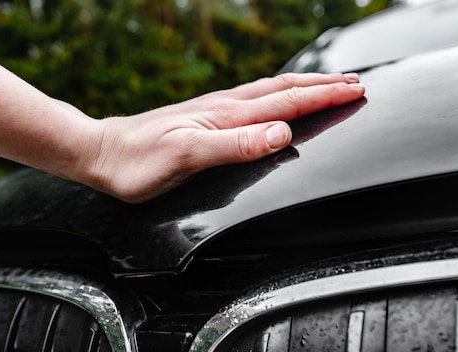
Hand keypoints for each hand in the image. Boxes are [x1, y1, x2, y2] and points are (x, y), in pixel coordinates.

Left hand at [0, 61, 363, 202]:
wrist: (101, 153)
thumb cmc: (139, 163)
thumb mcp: (188, 158)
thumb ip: (236, 146)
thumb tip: (282, 133)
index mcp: (227, 116)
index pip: (287, 102)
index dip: (324, 97)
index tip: (356, 90)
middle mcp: (224, 108)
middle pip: (284, 90)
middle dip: (323, 86)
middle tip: (355, 82)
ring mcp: (214, 111)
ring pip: (269, 92)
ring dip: (303, 87)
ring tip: (327, 84)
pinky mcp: (204, 118)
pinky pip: (252, 100)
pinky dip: (276, 95)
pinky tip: (274, 99)